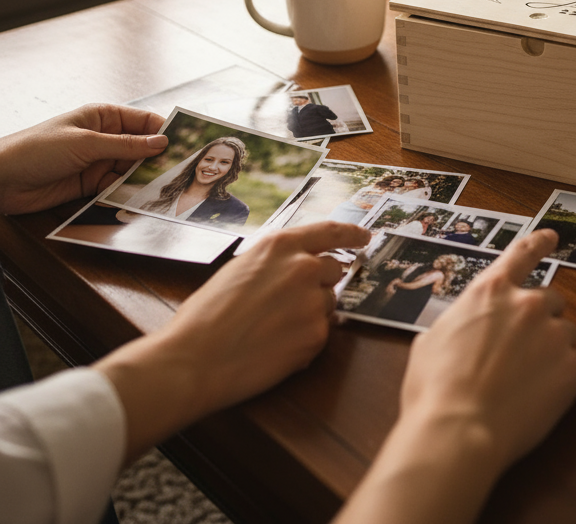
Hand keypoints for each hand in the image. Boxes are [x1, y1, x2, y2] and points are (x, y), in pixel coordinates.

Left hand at [0, 103, 167, 214]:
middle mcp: (104, 137)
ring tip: (164, 188)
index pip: (144, 120)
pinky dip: (128, 194)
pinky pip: (117, 188)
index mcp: (103, 117)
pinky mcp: (91, 185)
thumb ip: (125, 145)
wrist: (0, 179)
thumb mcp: (85, 143)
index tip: (188, 142)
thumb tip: (162, 142)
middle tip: (181, 170)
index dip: (166, 130)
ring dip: (145, 178)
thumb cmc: (36, 149)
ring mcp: (98, 161)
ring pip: (132, 169)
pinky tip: (140, 199)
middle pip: (142, 147)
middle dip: (159, 158)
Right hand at [97, 220, 370, 463]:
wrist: (194, 360)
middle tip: (291, 304)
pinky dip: (304, 341)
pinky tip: (274, 347)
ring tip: (271, 329)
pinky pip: (321, 333)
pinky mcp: (316, 335)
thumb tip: (296, 265)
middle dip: (319, 284)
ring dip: (310, 314)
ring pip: (327, 304)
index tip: (365, 235)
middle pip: (334, 270)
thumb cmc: (205, 316)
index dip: (352, 232)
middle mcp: (303, 267)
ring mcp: (313, 301)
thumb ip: (276, 262)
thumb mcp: (240, 268)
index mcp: (281, 245)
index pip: (331, 230)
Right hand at [333, 230, 575, 523]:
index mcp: (490, 291)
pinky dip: (566, 375)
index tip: (552, 236)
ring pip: (564, 332)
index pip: (521, 254)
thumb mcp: (431, 340)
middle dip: (540, 319)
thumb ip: (458, 322)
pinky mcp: (573, 367)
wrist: (458, 430)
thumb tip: (462, 328)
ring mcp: (553, 334)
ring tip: (527, 379)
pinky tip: (542, 393)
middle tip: (523, 349)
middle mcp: (526, 304)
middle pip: (549, 299)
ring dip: (552, 348)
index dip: (538, 243)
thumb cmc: (435, 388)